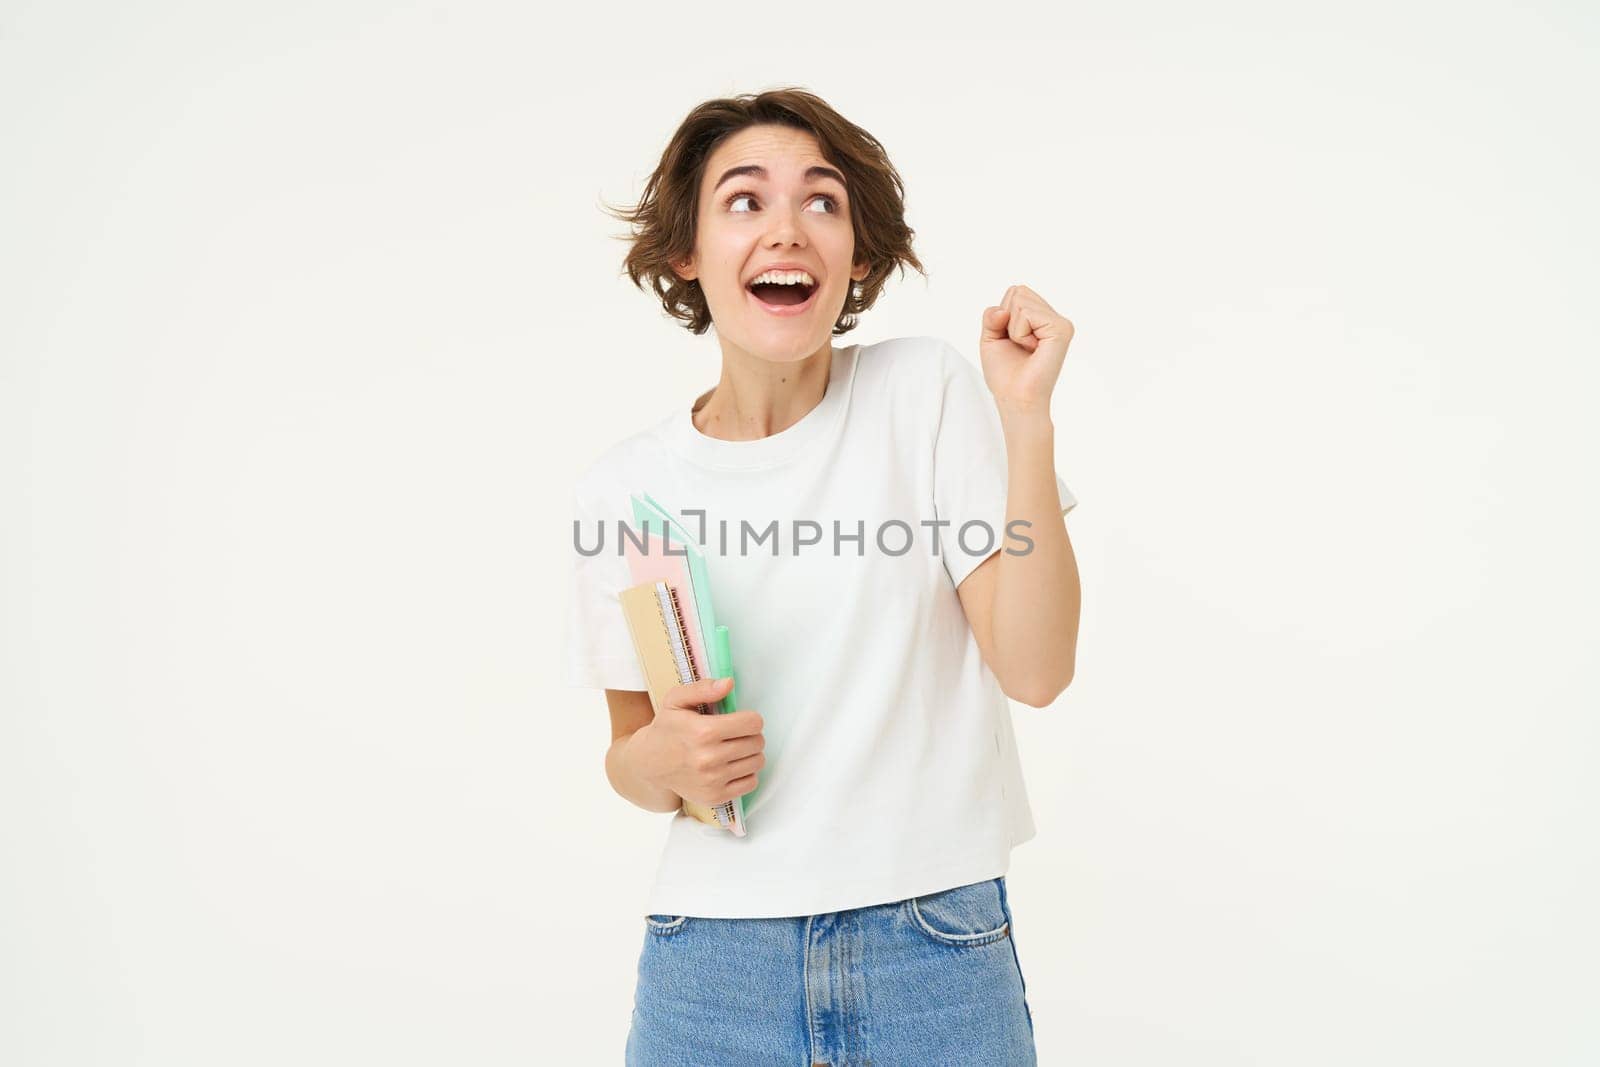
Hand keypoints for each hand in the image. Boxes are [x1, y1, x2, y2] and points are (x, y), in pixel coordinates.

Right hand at [630, 676, 764, 807]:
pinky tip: (732, 766)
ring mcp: (712, 781)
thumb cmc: (666, 729)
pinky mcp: (715, 796)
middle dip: (751, 735)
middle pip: (757, 743)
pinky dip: (747, 773)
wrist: (649, 765)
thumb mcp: (675, 700)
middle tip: (736, 734)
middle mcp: (709, 759)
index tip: (740, 720)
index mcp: (703, 732)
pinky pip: (751, 783)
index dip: (750, 718)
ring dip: (750, 754)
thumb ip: (703, 688)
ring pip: (757, 762)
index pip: (753, 723)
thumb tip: (728, 683)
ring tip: (734, 749)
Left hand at [979, 284, 1074, 414]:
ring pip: (1021, 300)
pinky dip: (1019, 332)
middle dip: (1007, 319)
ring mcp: (1060, 323)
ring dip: (1013, 328)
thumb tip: (1003, 310)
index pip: (1015, 291)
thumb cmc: (1005, 373)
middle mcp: (1054, 318)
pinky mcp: (1061, 329)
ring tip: (1026, 348)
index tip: (1011, 340)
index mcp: (1042, 318)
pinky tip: (1032, 349)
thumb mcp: (991, 337)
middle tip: (1019, 345)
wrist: (1015, 398)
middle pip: (1018, 291)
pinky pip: (1027, 313)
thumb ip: (992, 315)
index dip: (1002, 315)